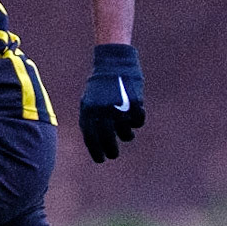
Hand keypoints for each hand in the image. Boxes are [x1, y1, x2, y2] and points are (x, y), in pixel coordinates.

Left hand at [78, 43, 145, 162]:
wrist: (113, 65)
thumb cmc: (99, 87)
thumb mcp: (88, 103)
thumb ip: (89, 122)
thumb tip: (93, 143)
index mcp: (90, 112)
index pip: (92, 139)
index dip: (96, 152)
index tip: (101, 160)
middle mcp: (104, 112)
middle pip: (109, 141)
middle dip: (112, 151)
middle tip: (113, 155)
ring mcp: (120, 108)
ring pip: (126, 134)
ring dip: (126, 136)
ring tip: (126, 132)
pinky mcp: (135, 104)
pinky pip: (138, 122)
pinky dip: (137, 122)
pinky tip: (134, 118)